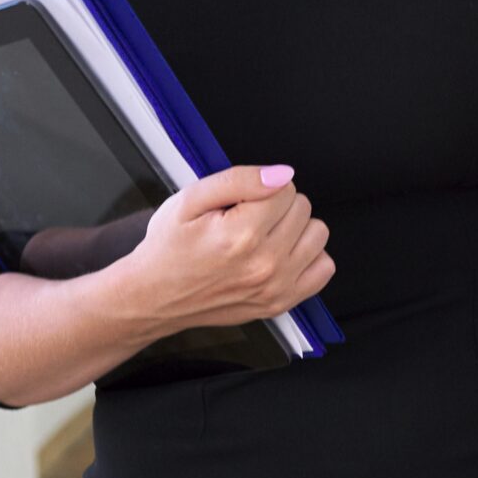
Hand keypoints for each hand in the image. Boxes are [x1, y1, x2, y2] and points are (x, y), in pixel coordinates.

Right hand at [99, 164, 332, 339]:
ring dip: (295, 229)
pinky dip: (307, 257)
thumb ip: (239, 180)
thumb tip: (281, 174)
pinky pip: (324, 268)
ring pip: (318, 233)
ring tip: (263, 236)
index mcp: (241, 235)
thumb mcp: (189, 200)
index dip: (262, 188)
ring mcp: (276, 287)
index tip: (240, 204)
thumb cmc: (167, 249)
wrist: (153, 297)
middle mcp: (264, 264)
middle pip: (303, 208)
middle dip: (277, 206)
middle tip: (246, 220)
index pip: (285, 188)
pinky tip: (279, 255)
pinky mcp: (281, 303)